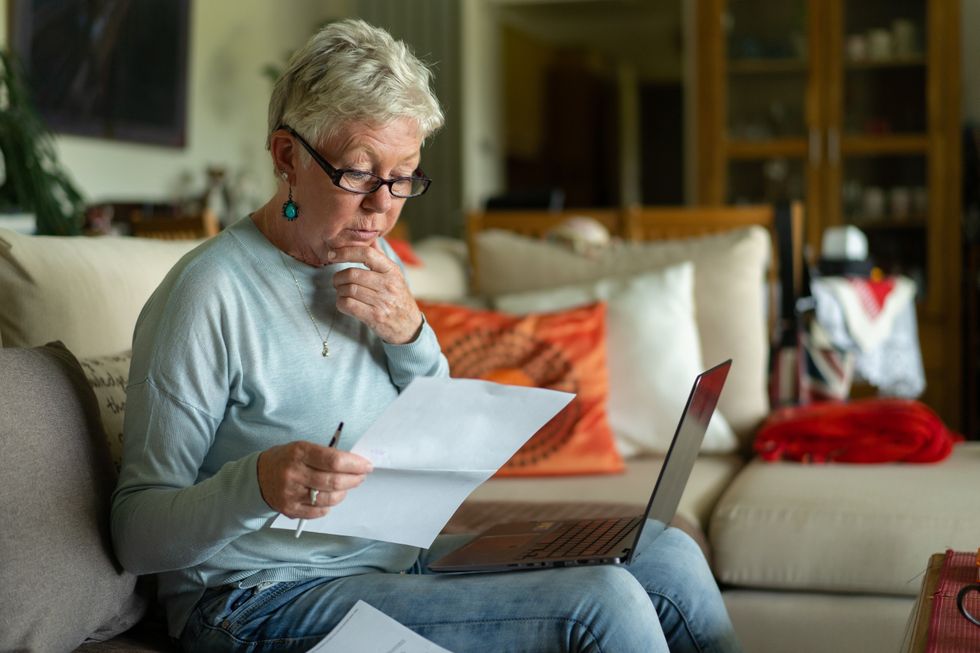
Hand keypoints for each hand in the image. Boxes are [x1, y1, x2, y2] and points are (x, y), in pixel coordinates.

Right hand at [256, 441, 372, 518]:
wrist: (258, 477)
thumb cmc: (286, 459)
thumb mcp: (302, 448)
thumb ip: (325, 455)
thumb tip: (354, 464)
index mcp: (299, 452)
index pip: (333, 460)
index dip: (354, 464)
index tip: (366, 465)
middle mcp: (294, 473)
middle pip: (333, 481)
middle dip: (354, 479)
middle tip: (361, 476)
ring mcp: (291, 493)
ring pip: (328, 499)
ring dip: (343, 493)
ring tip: (346, 487)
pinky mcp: (289, 509)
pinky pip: (319, 511)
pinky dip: (329, 505)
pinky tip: (329, 497)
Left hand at [328, 244, 422, 343]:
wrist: (409, 325)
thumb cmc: (398, 297)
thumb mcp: (394, 276)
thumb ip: (380, 258)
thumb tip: (369, 239)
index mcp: (392, 270)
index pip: (366, 254)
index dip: (346, 252)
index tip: (332, 254)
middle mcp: (388, 285)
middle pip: (352, 274)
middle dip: (338, 277)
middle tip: (337, 281)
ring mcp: (382, 301)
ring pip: (348, 290)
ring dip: (339, 291)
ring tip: (342, 292)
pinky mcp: (374, 316)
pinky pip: (348, 305)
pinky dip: (340, 303)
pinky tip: (344, 302)